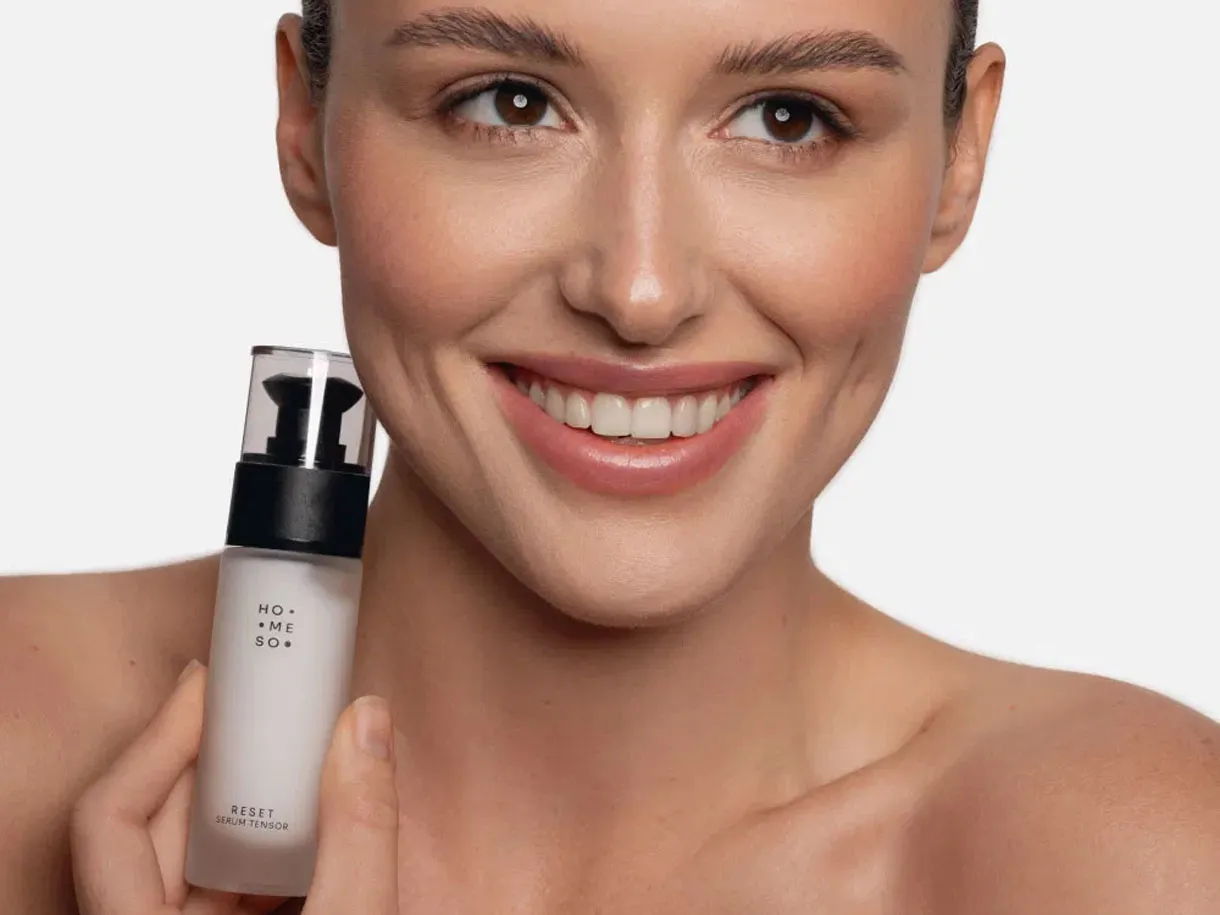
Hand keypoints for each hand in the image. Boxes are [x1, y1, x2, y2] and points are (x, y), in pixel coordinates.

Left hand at [70, 661, 401, 913]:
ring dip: (233, 803)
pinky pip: (209, 893)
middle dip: (205, 758)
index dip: (156, 739)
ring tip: (283, 755)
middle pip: (146, 827)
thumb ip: (359, 832)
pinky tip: (299, 829)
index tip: (208, 686)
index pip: (109, 817)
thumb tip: (366, 723)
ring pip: (180, 861)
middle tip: (251, 703)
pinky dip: (251, 851)